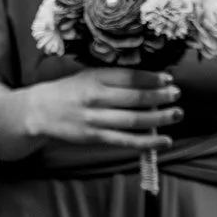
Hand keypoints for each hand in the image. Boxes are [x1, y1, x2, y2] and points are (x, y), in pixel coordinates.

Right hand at [20, 68, 180, 150]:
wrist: (39, 110)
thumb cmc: (70, 90)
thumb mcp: (89, 74)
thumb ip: (115, 76)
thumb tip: (150, 78)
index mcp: (96, 77)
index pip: (129, 77)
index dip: (151, 78)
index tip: (169, 77)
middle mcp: (96, 97)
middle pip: (134, 98)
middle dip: (160, 96)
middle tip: (177, 94)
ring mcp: (95, 119)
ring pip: (133, 120)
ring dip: (159, 118)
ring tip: (177, 114)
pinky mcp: (94, 137)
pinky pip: (125, 141)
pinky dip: (147, 142)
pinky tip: (164, 140)